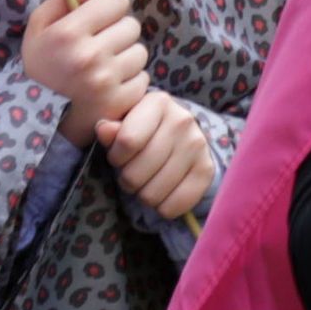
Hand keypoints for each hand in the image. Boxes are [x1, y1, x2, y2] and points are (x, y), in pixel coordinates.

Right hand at [23, 0, 148, 142]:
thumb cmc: (42, 64)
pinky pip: (143, 79)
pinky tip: (110, 86)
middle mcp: (89, 56)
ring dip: (126, 57)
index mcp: (68, 32)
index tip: (95, 22)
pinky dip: (130, 81)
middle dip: (117, 33)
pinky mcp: (119, 103)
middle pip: (132, 25)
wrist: (37, 117)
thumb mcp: (42, 22)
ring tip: (104, 68)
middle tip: (98, 47)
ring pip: (141, 52)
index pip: (116, 1)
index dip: (107, 8)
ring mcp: (106, 82)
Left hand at [97, 88, 216, 221]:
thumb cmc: (144, 130)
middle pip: (136, 173)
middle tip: (132, 172)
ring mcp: (198, 145)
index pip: (127, 142)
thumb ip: (112, 129)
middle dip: (127, 180)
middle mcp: (182, 120)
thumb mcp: (125, 124)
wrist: (181, 136)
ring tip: (147, 181)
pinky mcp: (207, 170)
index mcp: (158, 102)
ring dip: (143, 195)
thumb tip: (103, 129)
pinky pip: (173, 206)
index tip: (119, 156)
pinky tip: (163, 192)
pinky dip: (162, 207)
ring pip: (152, 194)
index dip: (116, 157)